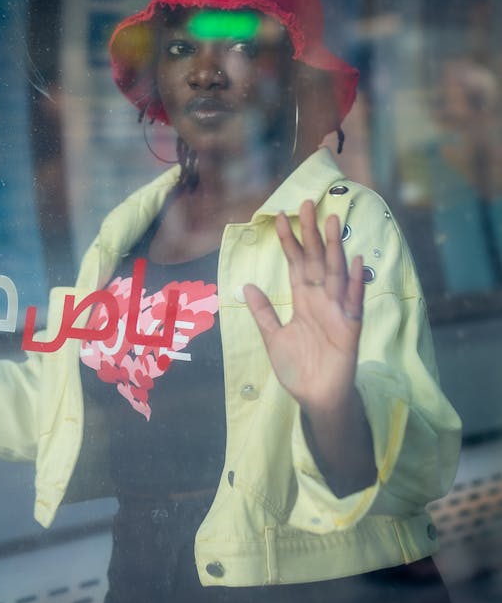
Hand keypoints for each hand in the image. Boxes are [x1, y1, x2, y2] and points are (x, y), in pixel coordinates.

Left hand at [243, 199, 363, 414]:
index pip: (295, 263)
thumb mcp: (273, 337)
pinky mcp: (350, 328)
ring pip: (335, 273)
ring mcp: (337, 311)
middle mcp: (321, 300)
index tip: (280, 216)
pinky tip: (356, 263)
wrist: (316, 399)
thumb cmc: (299, 369)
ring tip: (333, 222)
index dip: (288, 240)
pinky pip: (353, 302)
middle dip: (311, 233)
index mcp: (303, 300)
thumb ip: (263, 312)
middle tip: (307, 203)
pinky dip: (354, 283)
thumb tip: (246, 285)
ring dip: (334, 248)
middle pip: (315, 260)